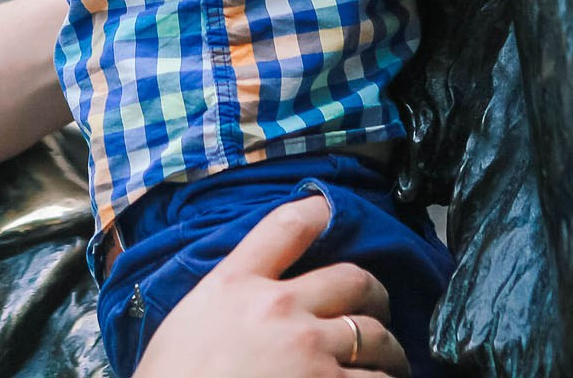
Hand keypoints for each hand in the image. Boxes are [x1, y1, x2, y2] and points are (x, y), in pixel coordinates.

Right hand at [135, 197, 408, 377]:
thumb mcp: (186, 325)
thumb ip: (225, 302)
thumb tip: (249, 302)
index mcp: (234, 285)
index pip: (286, 226)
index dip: (319, 210)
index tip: (332, 209)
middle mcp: (278, 307)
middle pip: (352, 278)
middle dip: (374, 295)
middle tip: (376, 312)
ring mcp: (308, 349)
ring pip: (375, 336)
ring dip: (387, 352)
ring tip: (386, 366)